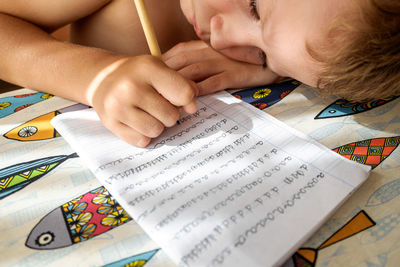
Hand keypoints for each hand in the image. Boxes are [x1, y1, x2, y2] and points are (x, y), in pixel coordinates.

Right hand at [87, 55, 197, 146]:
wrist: (101, 77)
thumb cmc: (138, 75)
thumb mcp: (161, 70)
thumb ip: (183, 86)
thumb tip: (192, 109)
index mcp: (147, 67)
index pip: (184, 94)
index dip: (186, 99)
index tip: (177, 97)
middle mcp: (130, 86)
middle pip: (171, 116)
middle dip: (169, 113)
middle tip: (157, 104)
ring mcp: (117, 106)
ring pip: (156, 131)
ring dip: (156, 125)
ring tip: (146, 112)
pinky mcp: (110, 123)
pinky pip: (141, 140)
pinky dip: (142, 134)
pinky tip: (135, 121)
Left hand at [163, 40, 279, 94]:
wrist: (268, 62)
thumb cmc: (238, 62)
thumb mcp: (216, 57)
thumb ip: (198, 62)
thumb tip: (176, 75)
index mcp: (204, 46)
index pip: (177, 53)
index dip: (162, 65)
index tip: (150, 78)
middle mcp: (210, 51)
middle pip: (181, 62)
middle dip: (164, 77)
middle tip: (152, 92)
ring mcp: (222, 62)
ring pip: (194, 72)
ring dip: (178, 86)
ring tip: (166, 100)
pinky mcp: (234, 74)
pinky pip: (214, 81)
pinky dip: (200, 90)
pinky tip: (190, 99)